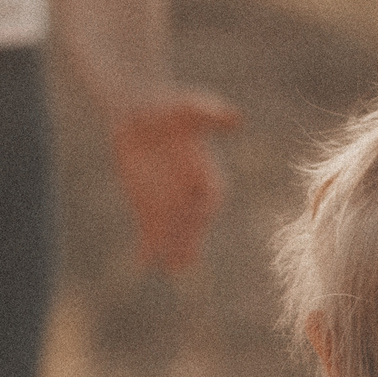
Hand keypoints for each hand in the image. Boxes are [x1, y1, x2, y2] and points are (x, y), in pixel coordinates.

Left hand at [111, 91, 241, 273]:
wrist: (142, 113)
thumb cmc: (171, 108)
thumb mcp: (190, 108)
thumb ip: (211, 115)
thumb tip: (235, 117)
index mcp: (207, 175)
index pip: (210, 197)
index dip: (205, 208)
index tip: (200, 217)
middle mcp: (191, 195)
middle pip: (193, 222)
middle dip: (190, 238)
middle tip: (189, 257)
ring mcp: (170, 204)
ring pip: (173, 232)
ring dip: (173, 249)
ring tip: (173, 269)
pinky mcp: (147, 207)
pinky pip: (149, 230)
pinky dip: (148, 246)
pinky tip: (143, 261)